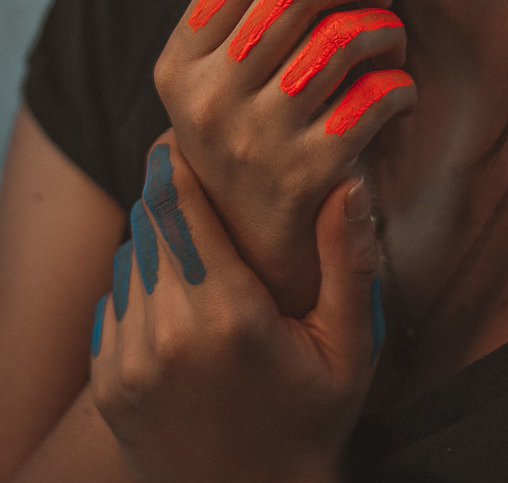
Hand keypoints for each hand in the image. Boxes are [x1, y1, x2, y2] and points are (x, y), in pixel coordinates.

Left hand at [91, 133, 383, 482]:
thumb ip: (347, 261)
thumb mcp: (349, 347)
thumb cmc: (310, 421)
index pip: (177, 205)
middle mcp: (166, 335)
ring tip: (205, 243)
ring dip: (160, 237)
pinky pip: (115, 299)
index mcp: (227, 317)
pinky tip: (186, 298)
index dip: (179, 160)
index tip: (195, 135)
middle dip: (174, 192)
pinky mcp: (108, 381)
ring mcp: (128, 361)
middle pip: (148, 221)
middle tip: (208, 175)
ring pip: (130, 256)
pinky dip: (143, 283)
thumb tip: (346, 181)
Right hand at [154, 0, 415, 316]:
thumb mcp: (222, 81)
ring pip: (345, 35)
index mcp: (178, 65)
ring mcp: (256, 138)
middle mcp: (207, 100)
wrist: (259, 256)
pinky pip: (379, 94)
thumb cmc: (255, 141)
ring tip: (390, 38)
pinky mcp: (310, 173)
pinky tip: (398, 93)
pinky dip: (402, 83)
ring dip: (386, 25)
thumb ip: (247, 18)